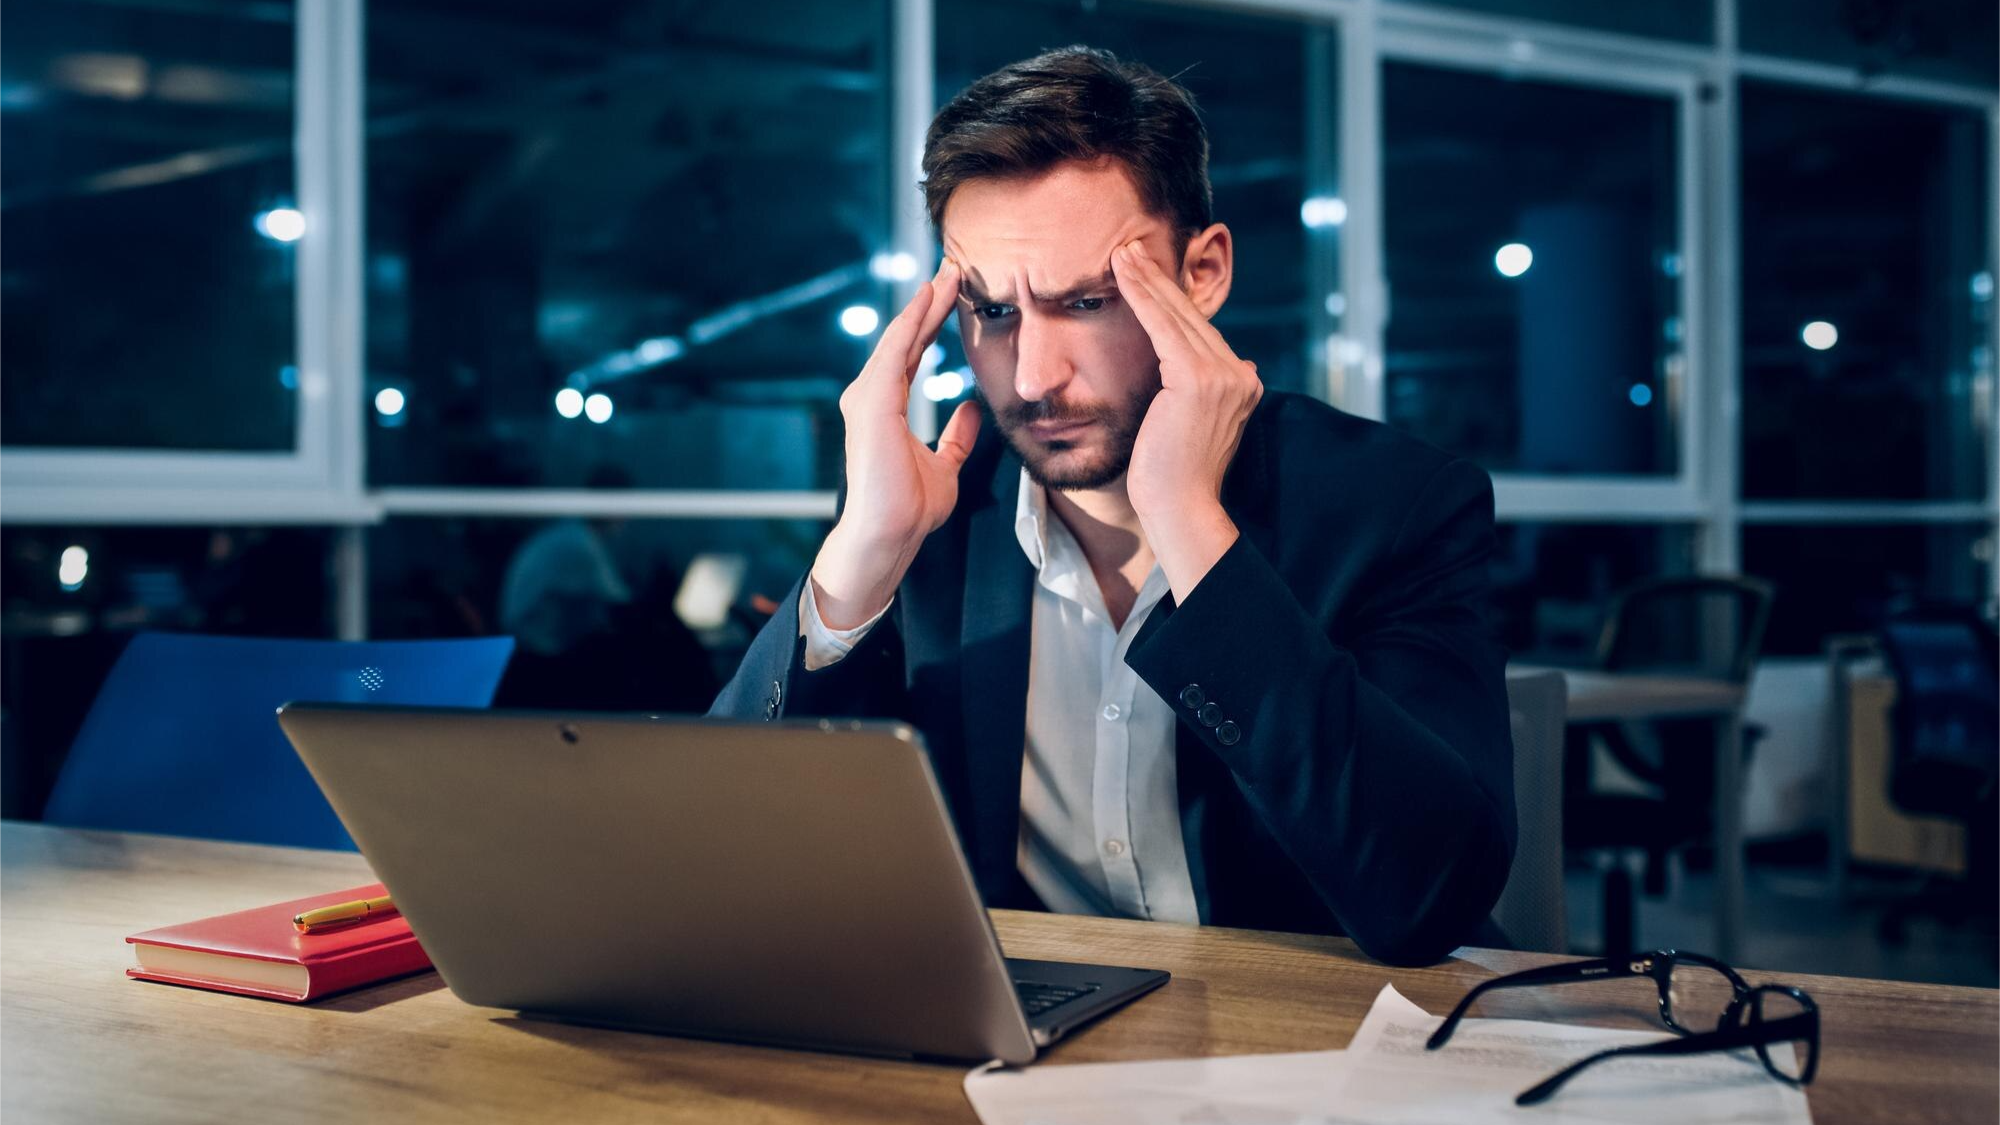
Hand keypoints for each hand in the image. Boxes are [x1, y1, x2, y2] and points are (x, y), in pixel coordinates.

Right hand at [812, 258, 982, 629]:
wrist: (890, 533)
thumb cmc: (911, 508)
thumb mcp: (945, 466)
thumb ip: (956, 437)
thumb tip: (972, 409)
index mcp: (888, 407)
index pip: (913, 354)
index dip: (934, 322)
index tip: (955, 293)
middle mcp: (872, 395)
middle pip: (905, 338)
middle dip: (930, 303)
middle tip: (953, 267)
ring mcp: (867, 396)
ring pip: (899, 338)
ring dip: (924, 304)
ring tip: (949, 271)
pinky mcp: (871, 401)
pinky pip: (895, 352)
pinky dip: (912, 322)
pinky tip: (929, 298)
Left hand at [1111, 239, 1260, 596]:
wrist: (1179, 509)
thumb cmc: (1171, 476)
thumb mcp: (1193, 425)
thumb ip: (1203, 393)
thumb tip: (1224, 367)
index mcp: (1241, 384)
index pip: (1199, 333)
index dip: (1171, 301)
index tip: (1145, 272)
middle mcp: (1239, 376)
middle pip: (1190, 317)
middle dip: (1159, 280)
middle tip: (1129, 248)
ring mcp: (1223, 376)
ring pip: (1177, 316)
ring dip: (1147, 280)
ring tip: (1122, 252)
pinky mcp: (1198, 379)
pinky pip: (1163, 327)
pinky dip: (1142, 297)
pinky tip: (1124, 274)